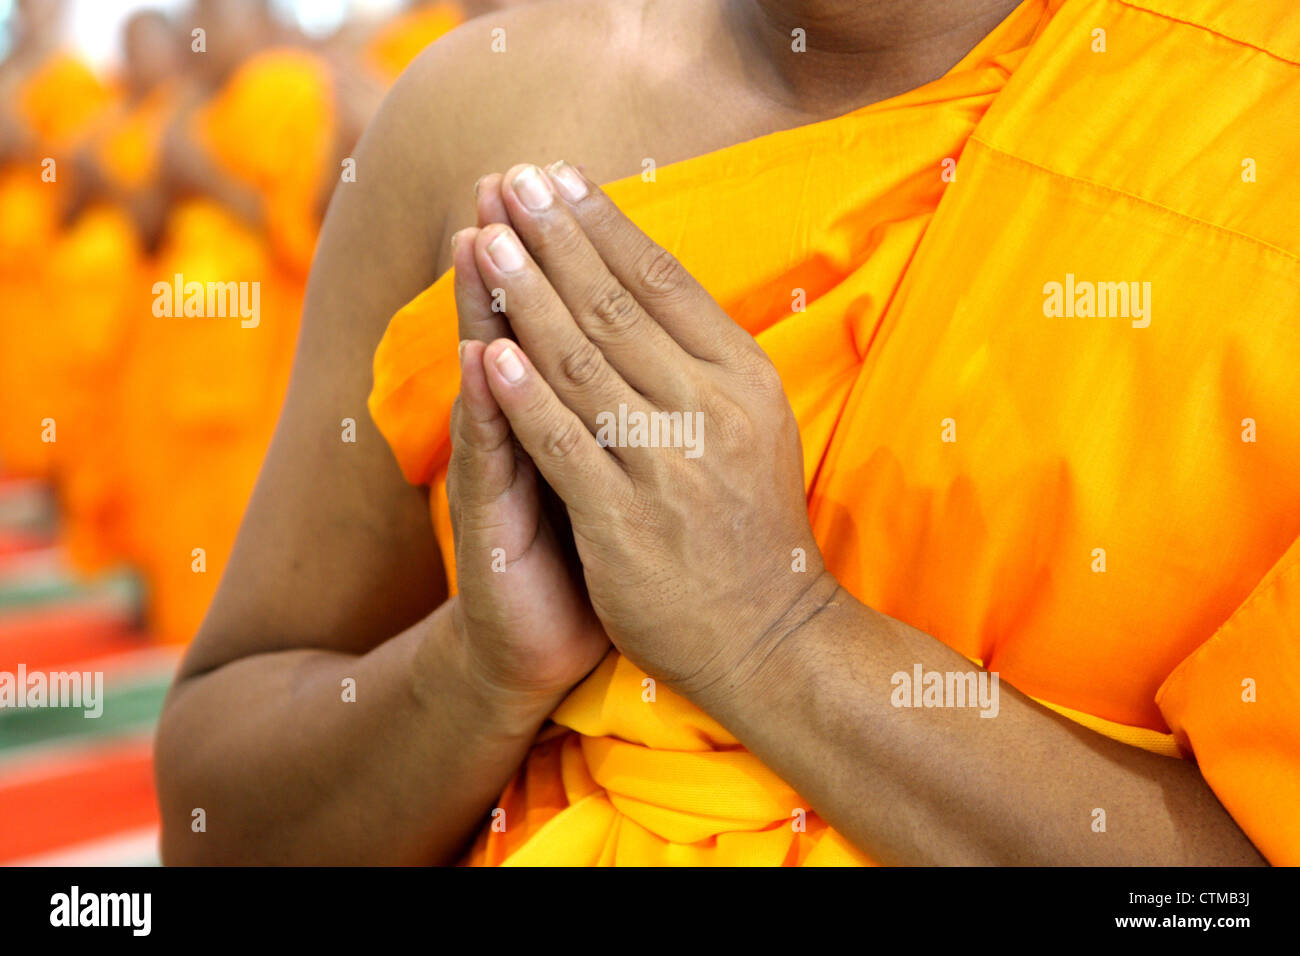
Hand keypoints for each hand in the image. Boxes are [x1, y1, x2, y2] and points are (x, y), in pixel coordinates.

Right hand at [445, 184, 609, 707]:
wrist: (545, 643)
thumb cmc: (595, 551)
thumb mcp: (617, 471)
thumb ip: (621, 405)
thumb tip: (665, 341)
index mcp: (568, 409)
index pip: (566, 315)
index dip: (569, 251)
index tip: (570, 181)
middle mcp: (524, 425)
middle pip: (524, 323)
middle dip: (525, 252)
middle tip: (509, 178)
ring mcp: (500, 466)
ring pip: (495, 373)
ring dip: (487, 304)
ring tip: (481, 236)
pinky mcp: (487, 517)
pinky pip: (492, 452)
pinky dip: (491, 404)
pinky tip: (485, 353)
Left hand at [463, 161, 836, 701]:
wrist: (769, 632)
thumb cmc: (749, 521)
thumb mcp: (753, 423)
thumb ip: (704, 356)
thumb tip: (647, 276)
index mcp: (744, 378)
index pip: (664, 281)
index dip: (603, 223)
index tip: (557, 176)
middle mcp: (713, 410)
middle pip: (618, 307)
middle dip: (555, 238)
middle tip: (509, 180)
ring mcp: (670, 466)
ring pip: (585, 364)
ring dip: (529, 298)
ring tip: (486, 241)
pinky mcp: (627, 522)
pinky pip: (566, 446)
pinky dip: (524, 398)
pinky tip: (488, 353)